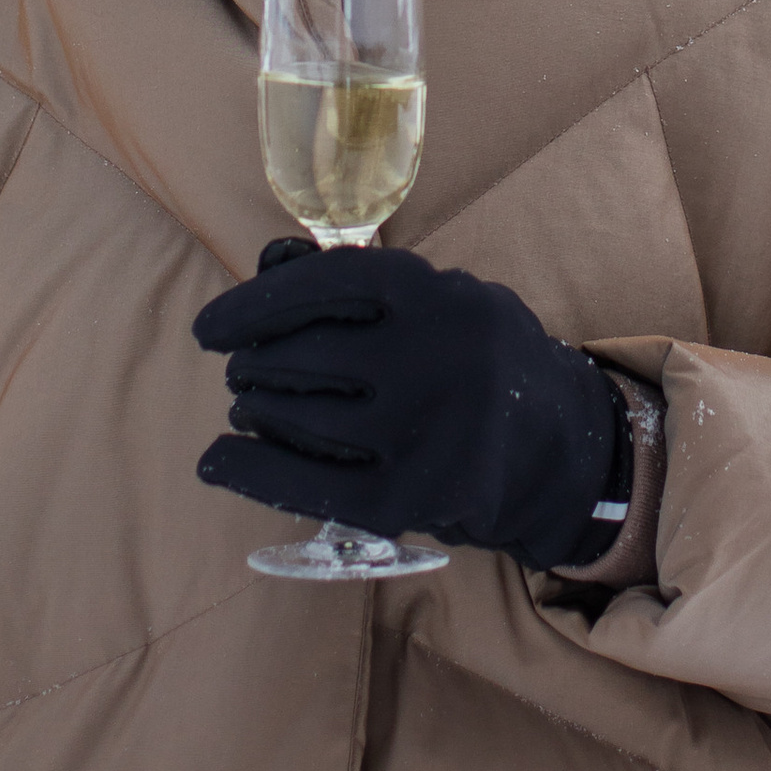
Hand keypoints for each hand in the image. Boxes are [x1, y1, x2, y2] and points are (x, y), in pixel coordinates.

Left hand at [192, 240, 628, 570]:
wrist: (562, 451)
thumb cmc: (479, 363)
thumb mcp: (445, 302)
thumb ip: (372, 289)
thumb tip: (266, 274)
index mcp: (438, 292)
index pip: (323, 283)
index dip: (254, 303)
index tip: (209, 329)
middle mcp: (435, 354)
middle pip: (303, 356)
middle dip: (255, 365)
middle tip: (242, 373)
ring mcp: (427, 429)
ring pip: (300, 417)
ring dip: (256, 413)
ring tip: (248, 410)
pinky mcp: (418, 496)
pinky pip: (311, 484)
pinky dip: (251, 471)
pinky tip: (217, 463)